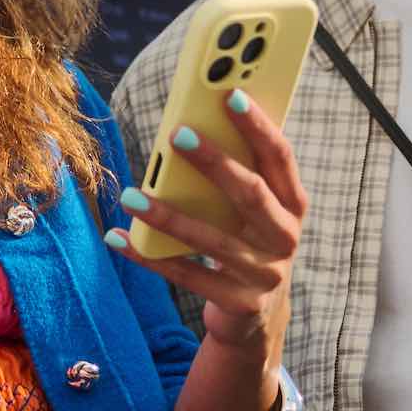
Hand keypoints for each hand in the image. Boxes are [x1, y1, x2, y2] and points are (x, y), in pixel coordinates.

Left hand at [112, 89, 305, 358]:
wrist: (257, 316)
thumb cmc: (246, 242)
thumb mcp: (253, 212)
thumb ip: (237, 174)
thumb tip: (193, 124)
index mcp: (292, 205)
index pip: (280, 157)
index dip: (259, 126)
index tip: (231, 94)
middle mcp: (285, 238)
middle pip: (251, 194)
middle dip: (216, 162)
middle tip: (179, 134)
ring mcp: (263, 274)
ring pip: (211, 239)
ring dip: (168, 215)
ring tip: (132, 196)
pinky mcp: (238, 303)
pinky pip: (186, 275)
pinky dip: (149, 256)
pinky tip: (118, 237)